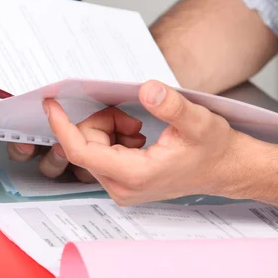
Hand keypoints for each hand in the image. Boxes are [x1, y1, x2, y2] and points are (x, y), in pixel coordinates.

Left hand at [43, 80, 245, 205]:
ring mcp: (120, 188)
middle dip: (102, 122)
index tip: (51, 104)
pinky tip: (139, 138)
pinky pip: (100, 152)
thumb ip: (172, 106)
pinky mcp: (122, 183)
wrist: (226, 168)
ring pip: (91, 147)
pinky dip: (114, 137)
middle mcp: (121, 187)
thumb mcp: (198, 121)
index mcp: (133, 175)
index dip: (62, 126)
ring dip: (109, 128)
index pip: (80, 151)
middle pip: (84, 145)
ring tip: (140, 129)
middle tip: (132, 118)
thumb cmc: (214, 149)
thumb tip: (147, 90)